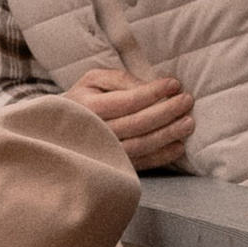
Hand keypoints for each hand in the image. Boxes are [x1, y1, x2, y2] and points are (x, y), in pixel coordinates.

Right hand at [71, 63, 194, 170]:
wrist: (58, 131)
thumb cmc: (81, 100)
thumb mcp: (93, 80)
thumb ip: (120, 79)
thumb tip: (149, 87)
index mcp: (88, 107)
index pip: (127, 101)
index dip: (153, 93)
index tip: (174, 84)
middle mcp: (95, 132)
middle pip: (137, 124)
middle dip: (166, 112)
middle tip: (187, 100)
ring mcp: (103, 153)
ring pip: (140, 146)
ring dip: (167, 135)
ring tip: (189, 123)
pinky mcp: (112, 166)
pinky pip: (140, 164)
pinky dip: (161, 157)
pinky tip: (178, 147)